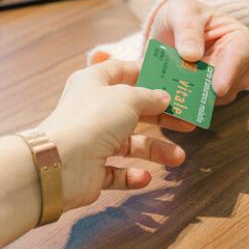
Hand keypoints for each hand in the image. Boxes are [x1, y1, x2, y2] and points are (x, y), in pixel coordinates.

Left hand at [38, 60, 183, 210]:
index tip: (171, 80)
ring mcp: (91, 140)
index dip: (145, 73)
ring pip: (128, 143)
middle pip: (131, 110)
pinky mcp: (92, 169)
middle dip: (160, 118)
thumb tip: (163, 97)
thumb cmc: (93, 119)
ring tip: (178, 158)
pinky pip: (116, 171)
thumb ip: (148, 97)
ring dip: (154, 150)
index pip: (121, 71)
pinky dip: (132, 175)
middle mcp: (91, 109)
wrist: (61, 164)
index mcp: (93, 83)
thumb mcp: (128, 98)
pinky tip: (145, 177)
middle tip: (187, 123)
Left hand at [95, 0, 248, 128]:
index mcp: (241, 39)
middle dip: (208, 89)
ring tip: (171, 93)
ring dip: (194, 97)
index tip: (218, 88)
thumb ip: (187, 28)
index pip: (241, 55)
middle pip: (231, 83)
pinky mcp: (208, 96)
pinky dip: (184, 102)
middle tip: (186, 94)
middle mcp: (239, 66)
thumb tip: (192, 55)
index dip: (230, 72)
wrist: (172, 29)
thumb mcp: (182, 12)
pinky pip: (200, 105)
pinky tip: (168, 99)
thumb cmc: (182, 14)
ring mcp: (225, 84)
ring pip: (216, 99)